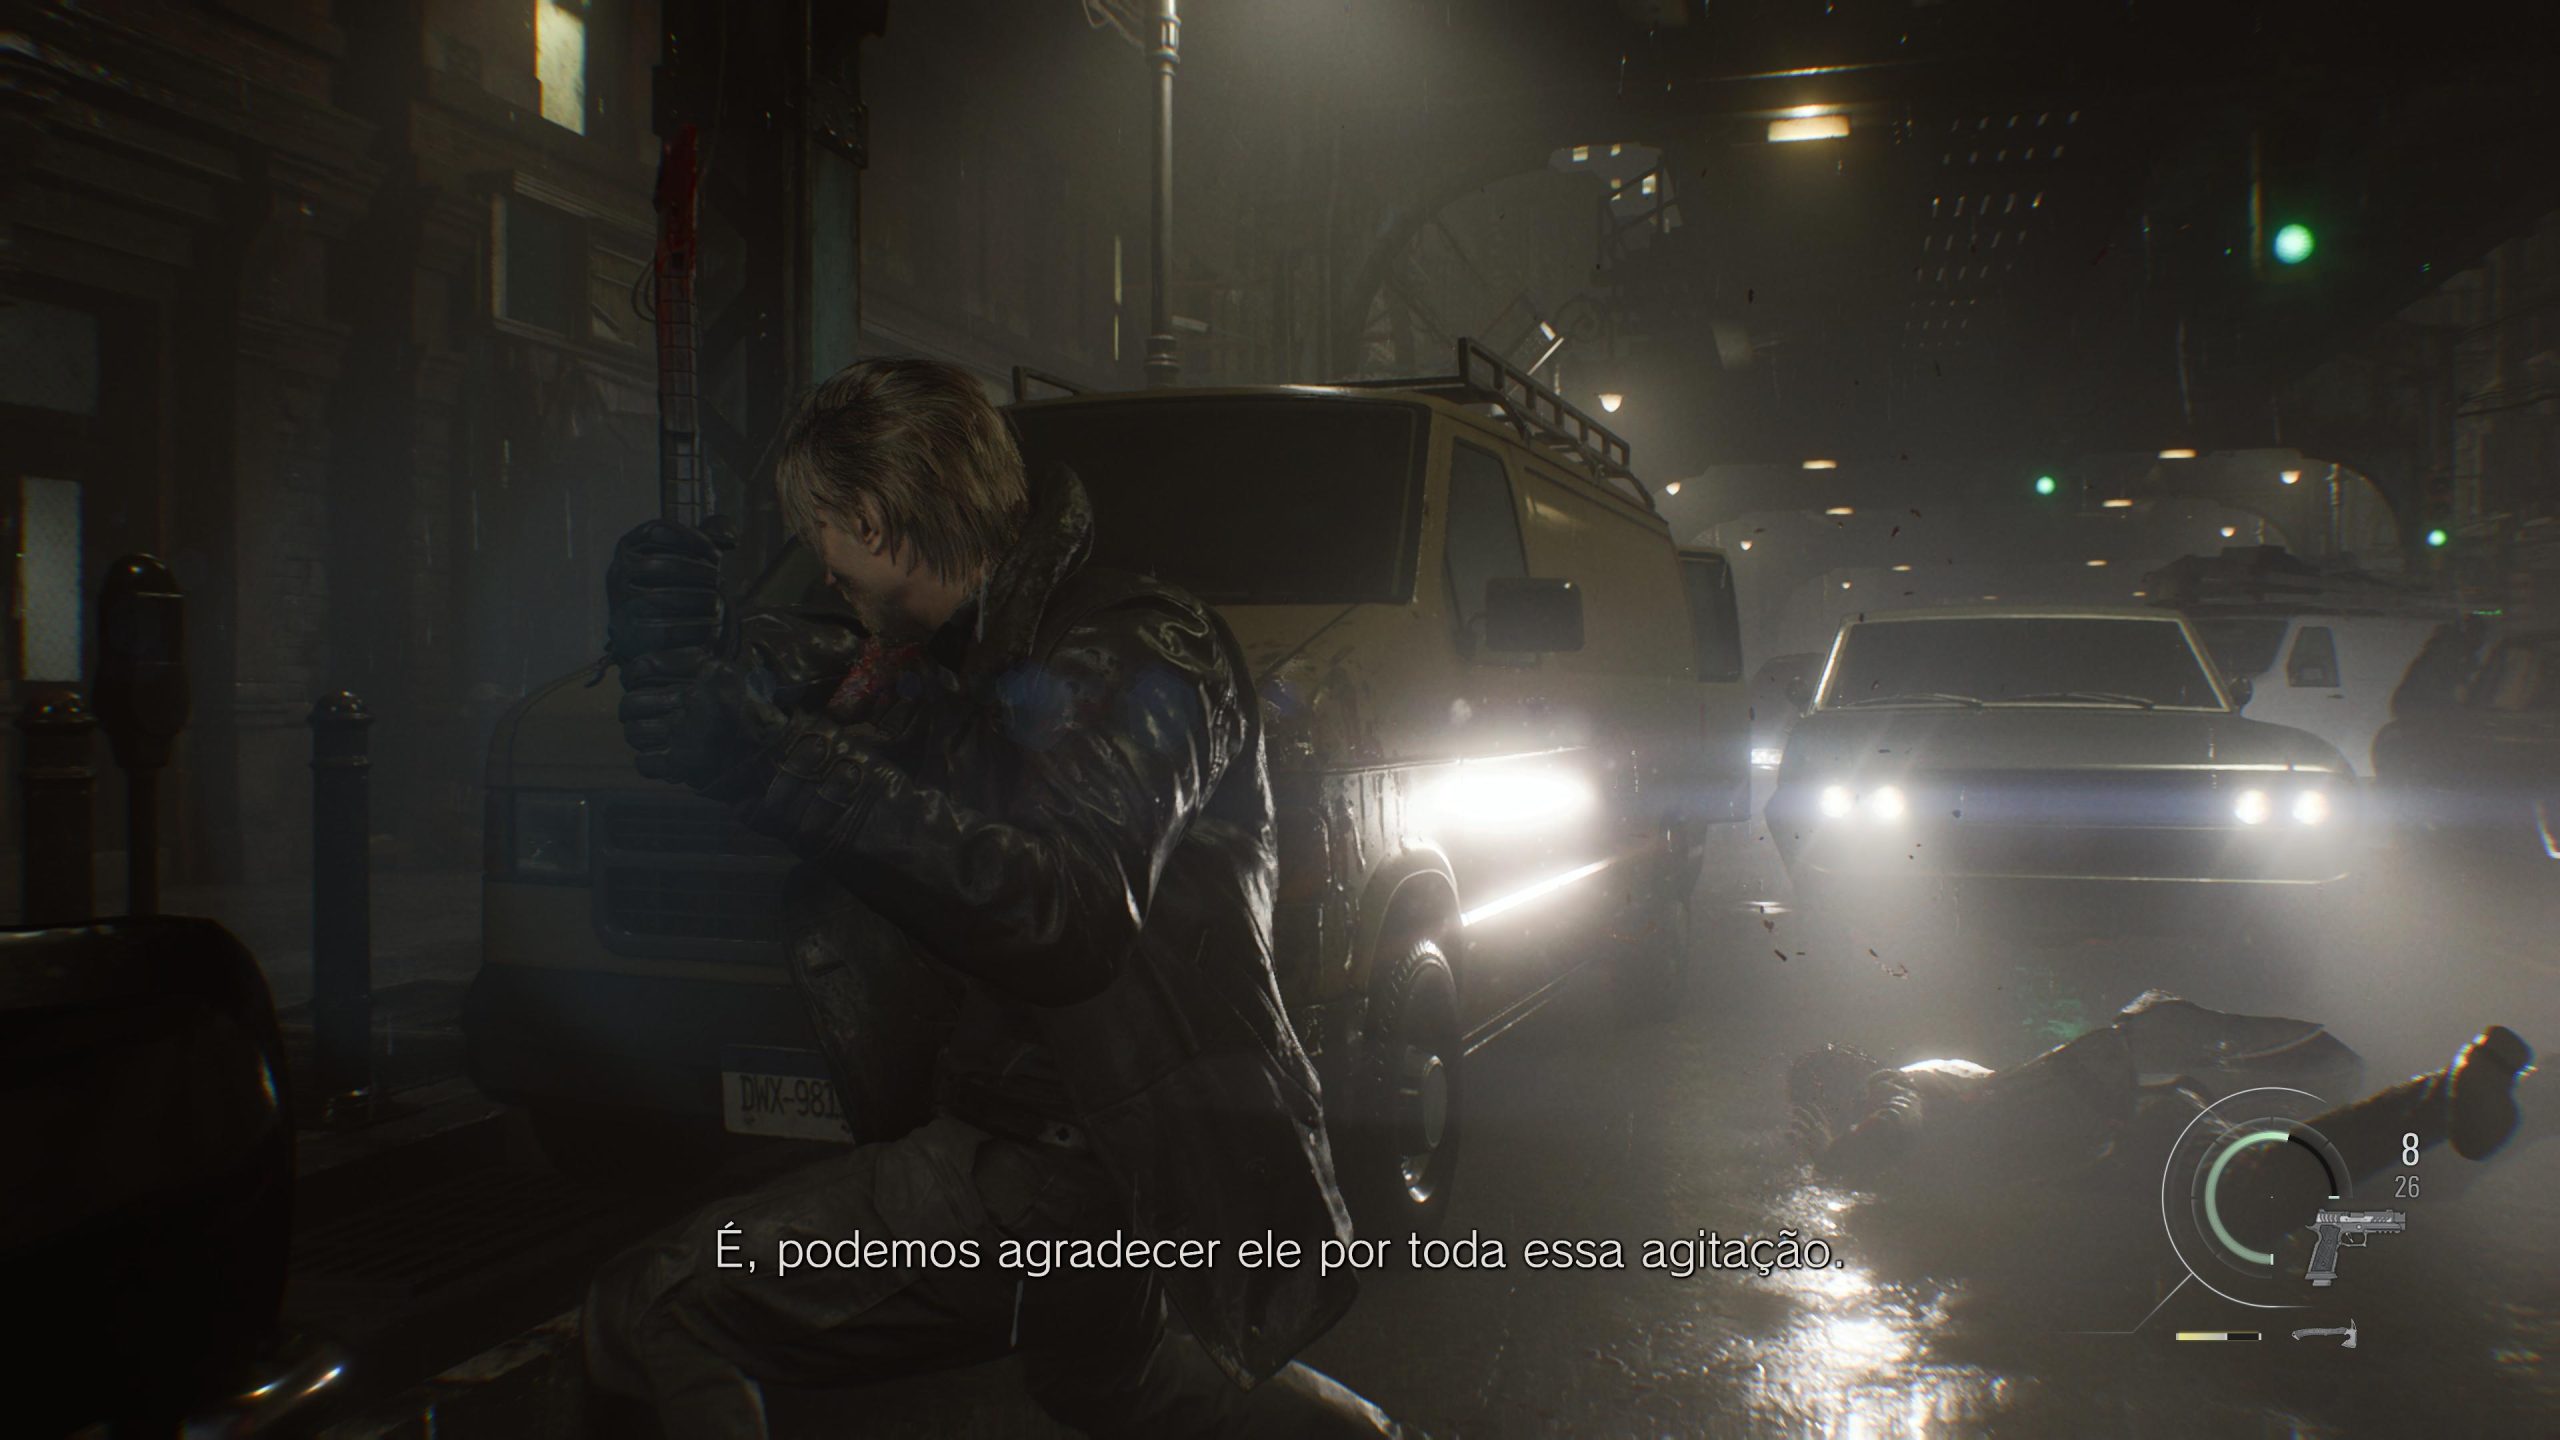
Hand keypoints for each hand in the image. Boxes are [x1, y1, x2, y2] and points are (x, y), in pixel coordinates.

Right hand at [606, 516, 736, 673]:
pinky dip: (695, 626)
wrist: (637, 631)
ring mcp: (621, 602)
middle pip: (659, 565)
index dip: (691, 539)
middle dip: (696, 572)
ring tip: (716, 602)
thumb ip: (694, 545)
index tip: (715, 554)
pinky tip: (710, 623)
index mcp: (628, 547)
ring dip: (699, 598)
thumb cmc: (660, 588)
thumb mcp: (669, 559)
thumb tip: (729, 537)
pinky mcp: (631, 633)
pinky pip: (667, 630)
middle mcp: (619, 572)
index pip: (656, 531)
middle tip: (717, 579)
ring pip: (663, 596)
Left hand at [619, 656, 791, 790]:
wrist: (774, 753)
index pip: (646, 666)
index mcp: (704, 673)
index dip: (633, 673)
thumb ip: (697, 664)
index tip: (634, 679)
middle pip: (633, 703)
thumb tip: (652, 664)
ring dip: (639, 736)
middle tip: (638, 715)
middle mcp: (692, 700)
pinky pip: (645, 763)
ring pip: (636, 734)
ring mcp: (686, 734)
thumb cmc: (752, 712)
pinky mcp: (684, 764)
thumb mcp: (728, 674)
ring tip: (650, 736)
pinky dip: (648, 762)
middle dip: (631, 711)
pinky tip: (660, 757)